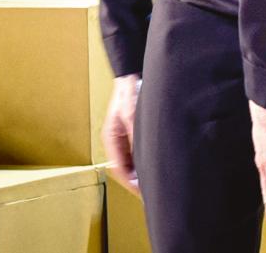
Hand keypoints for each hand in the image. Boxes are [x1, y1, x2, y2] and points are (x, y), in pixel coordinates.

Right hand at [103, 73, 142, 195]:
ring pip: (130, 163)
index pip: (118, 169)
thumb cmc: (129, 90)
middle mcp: (115, 140)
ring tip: (154, 181)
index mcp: (111, 138)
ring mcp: (123, 138)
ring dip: (140, 172)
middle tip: (151, 191)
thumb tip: (141, 155)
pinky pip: (135, 155)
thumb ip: (135, 134)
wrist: (132, 74)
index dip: (131, 183)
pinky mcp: (131, 135)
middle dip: (136, 181)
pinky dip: (143, 163)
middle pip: (123, 169)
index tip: (143, 191)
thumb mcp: (132, 113)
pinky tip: (154, 165)